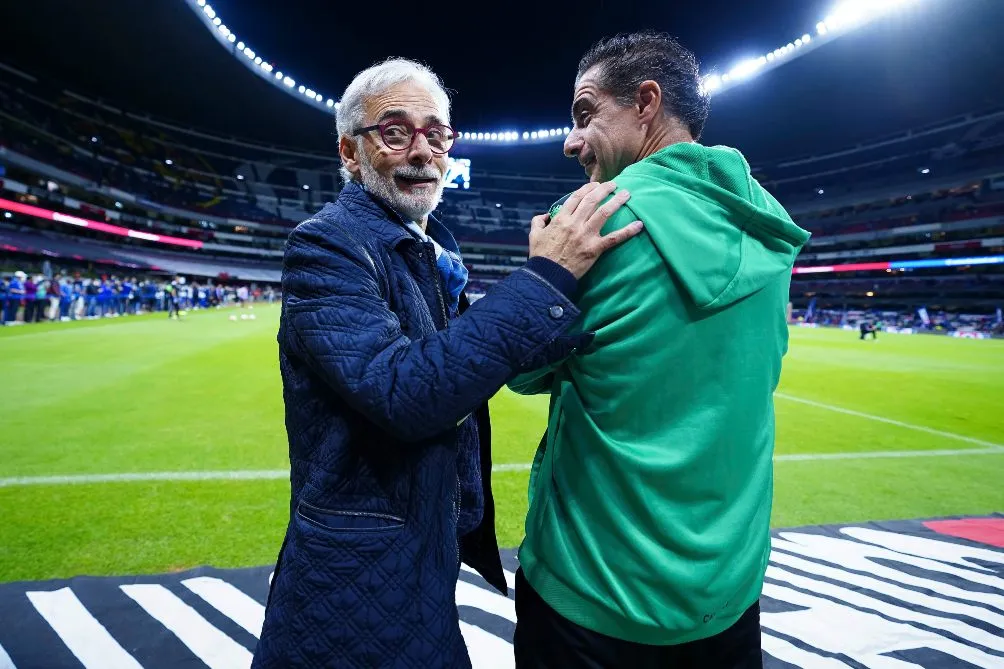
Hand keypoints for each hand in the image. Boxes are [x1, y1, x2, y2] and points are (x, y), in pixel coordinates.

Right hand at [528, 181, 643, 278]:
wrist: (548, 276)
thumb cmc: (540, 257)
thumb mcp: (534, 235)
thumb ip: (538, 222)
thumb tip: (544, 216)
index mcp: (561, 219)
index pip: (576, 197)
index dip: (587, 188)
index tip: (595, 185)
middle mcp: (574, 224)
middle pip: (592, 200)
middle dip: (604, 189)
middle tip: (613, 184)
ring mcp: (585, 235)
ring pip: (604, 213)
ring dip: (617, 201)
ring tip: (626, 194)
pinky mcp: (594, 249)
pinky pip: (614, 238)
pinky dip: (628, 231)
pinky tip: (639, 224)